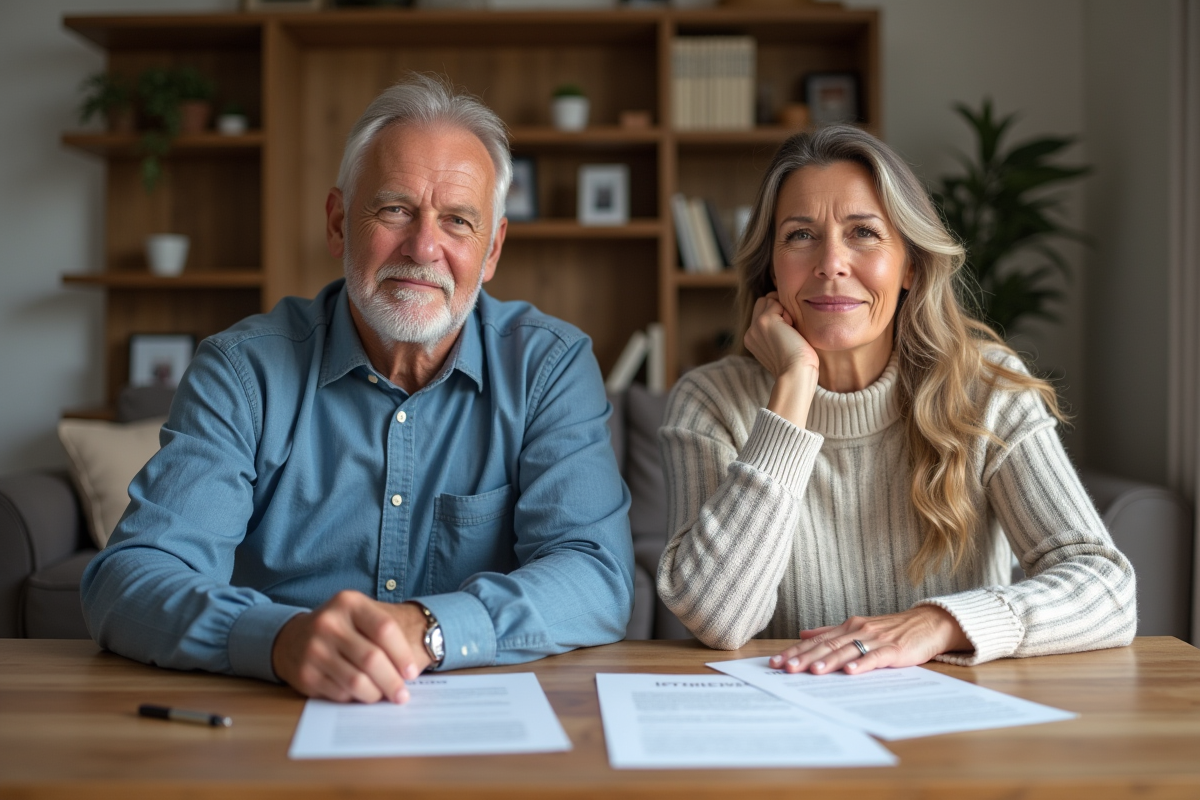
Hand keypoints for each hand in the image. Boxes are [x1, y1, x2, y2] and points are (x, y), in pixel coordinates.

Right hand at [272, 591, 430, 702]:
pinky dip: (355, 697)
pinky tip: (360, 694)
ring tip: (384, 696)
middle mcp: (329, 623)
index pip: (384, 629)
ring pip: (356, 681)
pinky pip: (340, 693)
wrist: (292, 638)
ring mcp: (314, 649)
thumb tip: (412, 668)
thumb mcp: (358, 615)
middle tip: (402, 695)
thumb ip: (383, 632)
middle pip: (372, 659)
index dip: (402, 654)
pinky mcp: (305, 674)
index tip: (412, 672)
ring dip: (376, 694)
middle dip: (392, 681)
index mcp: (349, 603)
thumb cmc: (339, 628)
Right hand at [743, 292, 819, 427]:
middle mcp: (750, 332)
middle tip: (789, 329)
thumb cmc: (798, 364)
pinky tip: (791, 330)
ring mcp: (755, 326)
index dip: (777, 314)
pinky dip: (787, 313)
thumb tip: (785, 315)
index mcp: (752, 339)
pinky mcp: (764, 321)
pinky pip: (777, 302)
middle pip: (763, 302)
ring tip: (790, 330)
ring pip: (769, 299)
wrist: (796, 374)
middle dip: (778, 308)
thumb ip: (777, 331)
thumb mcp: (782, 345)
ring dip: (783, 310)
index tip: (788, 333)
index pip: (761, 312)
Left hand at [767, 606, 972, 675]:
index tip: (776, 662)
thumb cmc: (891, 629)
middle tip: (785, 669)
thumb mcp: (858, 628)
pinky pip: (876, 657)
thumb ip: (830, 632)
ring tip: (812, 672)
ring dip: (829, 661)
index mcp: (848, 627)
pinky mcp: (894, 649)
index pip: (817, 641)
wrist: (927, 623)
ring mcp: (876, 639)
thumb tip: (803, 635)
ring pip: (847, 650)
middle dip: (804, 658)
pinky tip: (850, 672)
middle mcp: (858, 630)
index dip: (795, 651)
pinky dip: (862, 664)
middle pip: (827, 646)